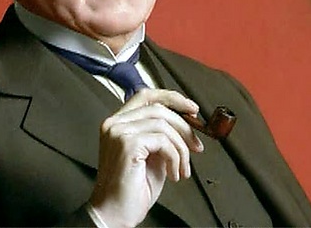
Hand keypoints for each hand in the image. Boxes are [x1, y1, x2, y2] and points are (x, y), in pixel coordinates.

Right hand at [89, 89, 203, 227]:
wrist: (114, 214)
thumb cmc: (132, 189)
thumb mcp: (152, 155)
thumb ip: (163, 136)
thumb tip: (188, 124)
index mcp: (118, 122)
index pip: (146, 96)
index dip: (172, 98)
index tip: (192, 109)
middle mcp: (114, 123)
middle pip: (158, 108)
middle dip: (184, 126)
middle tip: (196, 145)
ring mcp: (118, 132)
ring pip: (164, 124)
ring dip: (181, 148)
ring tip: (182, 169)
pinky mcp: (127, 144)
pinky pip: (163, 141)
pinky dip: (175, 157)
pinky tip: (173, 174)